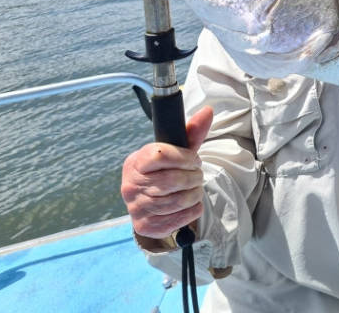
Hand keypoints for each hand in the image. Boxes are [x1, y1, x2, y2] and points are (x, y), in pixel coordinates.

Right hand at [121, 106, 213, 238]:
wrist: (149, 204)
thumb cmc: (165, 171)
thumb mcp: (175, 152)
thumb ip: (191, 133)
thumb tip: (208, 111)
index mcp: (135, 162)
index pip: (160, 155)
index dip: (185, 157)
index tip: (193, 159)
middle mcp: (130, 186)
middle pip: (172, 180)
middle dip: (194, 176)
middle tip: (198, 175)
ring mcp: (136, 208)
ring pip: (178, 200)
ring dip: (195, 193)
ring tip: (196, 188)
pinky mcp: (146, 226)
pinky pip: (180, 218)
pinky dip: (193, 209)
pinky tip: (192, 203)